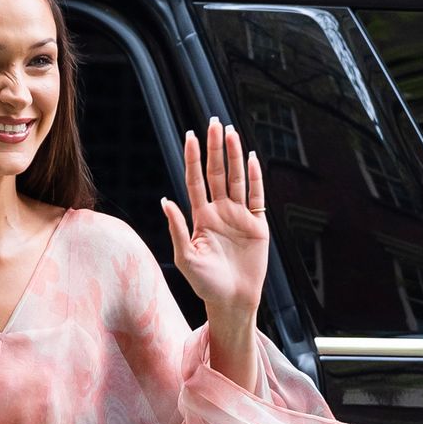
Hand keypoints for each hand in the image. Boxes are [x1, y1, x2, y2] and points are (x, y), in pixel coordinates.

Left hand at [160, 118, 268, 320]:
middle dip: (215, 148)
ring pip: (237, 179)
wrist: (232, 301)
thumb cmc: (205, 284)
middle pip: (217, 173)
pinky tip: (251, 159)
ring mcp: (240, 216)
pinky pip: (257, 196)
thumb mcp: (185, 258)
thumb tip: (165, 200)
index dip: (193, 158)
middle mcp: (220, 212)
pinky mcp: (258, 225)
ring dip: (234, 156)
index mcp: (201, 217)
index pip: (196, 180)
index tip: (190, 135)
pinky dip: (255, 178)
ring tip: (231, 133)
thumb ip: (176, 229)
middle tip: (214, 122)